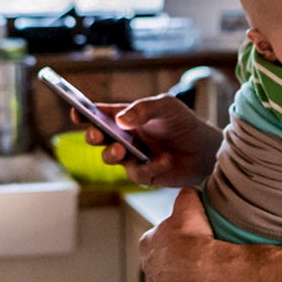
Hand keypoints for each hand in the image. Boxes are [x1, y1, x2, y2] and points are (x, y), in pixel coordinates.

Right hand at [77, 94, 222, 187]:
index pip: (98, 114)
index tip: (76, 111)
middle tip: (97, 134)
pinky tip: (164, 160)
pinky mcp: (144, 174)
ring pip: (110, 157)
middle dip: (93, 135)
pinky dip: (150, 167)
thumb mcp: (166, 107)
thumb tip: (120, 120)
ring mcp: (132, 157)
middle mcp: (124, 137)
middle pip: (97, 137)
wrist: (205, 149)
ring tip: (122, 149)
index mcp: (125, 117)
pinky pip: (137, 173)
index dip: (83, 113)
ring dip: (112, 153)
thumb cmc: (183, 123)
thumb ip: (143, 109)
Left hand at [139, 187, 220, 281]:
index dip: (174, 232)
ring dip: (184, 273)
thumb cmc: (194, 239)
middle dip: (177, 254)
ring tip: (203, 266)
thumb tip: (188, 191)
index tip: (188, 232)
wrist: (208, 271)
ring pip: (172, 277)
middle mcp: (149, 267)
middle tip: (197, 249)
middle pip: (164, 257)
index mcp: (146, 243)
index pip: (157, 235)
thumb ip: (184, 195)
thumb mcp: (188, 203)